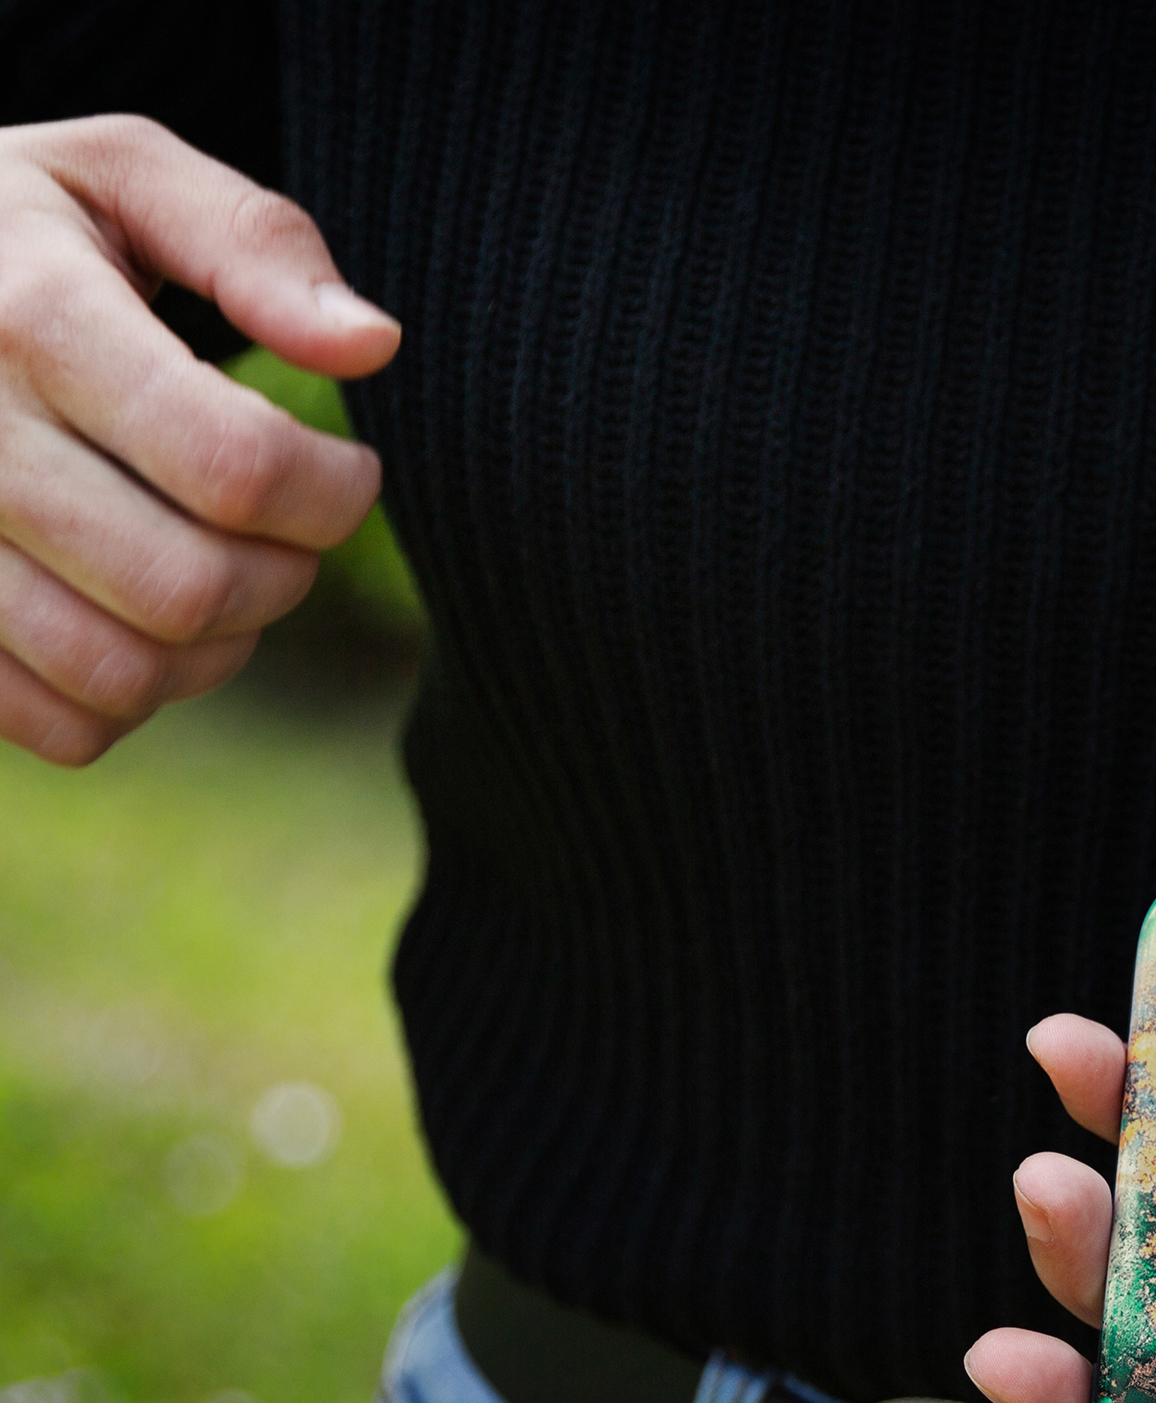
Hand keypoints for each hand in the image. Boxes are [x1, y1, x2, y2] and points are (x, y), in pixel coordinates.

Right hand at [0, 115, 399, 763]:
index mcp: (27, 313)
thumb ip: (254, 243)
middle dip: (283, 577)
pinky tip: (144, 621)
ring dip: (217, 650)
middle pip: (188, 588)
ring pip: (125, 674)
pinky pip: (66, 724)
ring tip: (225, 572)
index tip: (347, 474)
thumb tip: (372, 344)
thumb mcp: (119, 177)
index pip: (232, 464)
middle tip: (289, 531)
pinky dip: (136, 700)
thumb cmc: (16, 230)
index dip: (331, 494)